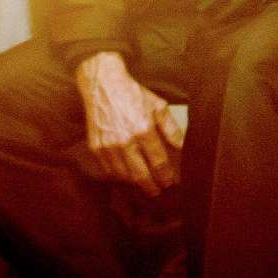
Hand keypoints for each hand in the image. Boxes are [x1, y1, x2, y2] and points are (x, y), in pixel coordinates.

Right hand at [77, 52, 179, 195]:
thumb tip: (182, 145)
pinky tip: (127, 175)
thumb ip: (170, 128)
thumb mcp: (158, 106)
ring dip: (135, 182)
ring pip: (124, 175)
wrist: (103, 85)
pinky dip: (119, 175)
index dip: (165, 175)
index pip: (158, 161)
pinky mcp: (96, 147)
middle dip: (151, 186)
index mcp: (143, 129)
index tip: (170, 182)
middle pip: (140, 174)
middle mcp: (125, 140)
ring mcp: (108, 145)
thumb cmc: (133, 94)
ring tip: (145, 184)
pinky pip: (109, 169)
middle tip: (158, 192)